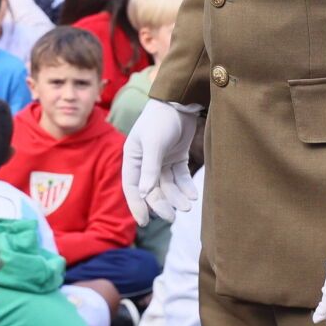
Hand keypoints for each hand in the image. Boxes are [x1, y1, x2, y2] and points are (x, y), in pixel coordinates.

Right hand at [122, 100, 201, 225]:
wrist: (180, 102)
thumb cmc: (160, 119)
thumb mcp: (154, 143)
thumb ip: (149, 168)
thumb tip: (145, 194)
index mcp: (132, 158)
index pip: (132, 188)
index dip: (137, 205)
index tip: (144, 223)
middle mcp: (145, 162)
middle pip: (152, 190)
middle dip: (161, 204)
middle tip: (173, 216)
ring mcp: (161, 161)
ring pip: (167, 186)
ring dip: (176, 197)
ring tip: (188, 206)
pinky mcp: (176, 158)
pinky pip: (180, 178)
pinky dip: (185, 187)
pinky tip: (193, 195)